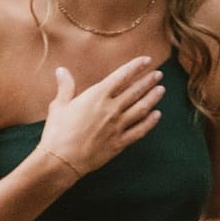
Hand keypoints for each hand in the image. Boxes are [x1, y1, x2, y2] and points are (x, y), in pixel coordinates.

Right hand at [37, 57, 165, 177]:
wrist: (62, 160)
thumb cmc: (58, 132)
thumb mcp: (59, 106)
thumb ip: (65, 87)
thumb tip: (61, 70)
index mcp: (96, 97)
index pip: (121, 76)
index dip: (135, 67)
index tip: (146, 60)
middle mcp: (111, 109)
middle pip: (135, 91)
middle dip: (148, 81)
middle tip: (158, 74)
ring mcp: (118, 126)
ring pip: (141, 109)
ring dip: (152, 98)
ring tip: (161, 89)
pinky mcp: (120, 142)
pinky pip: (140, 130)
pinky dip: (150, 122)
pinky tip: (157, 115)